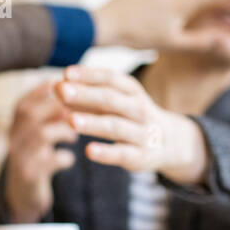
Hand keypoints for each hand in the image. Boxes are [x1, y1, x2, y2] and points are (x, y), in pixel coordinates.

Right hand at [2, 79, 78, 221]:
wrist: (24, 191)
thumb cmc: (38, 152)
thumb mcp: (41, 127)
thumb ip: (55, 108)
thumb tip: (81, 85)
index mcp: (17, 119)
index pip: (31, 97)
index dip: (55, 92)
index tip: (78, 93)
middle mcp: (13, 135)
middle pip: (31, 112)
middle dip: (62, 108)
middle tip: (85, 111)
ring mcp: (19, 155)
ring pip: (42, 134)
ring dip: (64, 131)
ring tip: (74, 136)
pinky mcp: (29, 175)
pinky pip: (49, 161)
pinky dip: (63, 158)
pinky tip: (69, 159)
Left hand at [56, 65, 208, 184]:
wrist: (172, 143)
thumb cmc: (132, 118)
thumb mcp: (116, 103)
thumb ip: (87, 97)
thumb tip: (57, 87)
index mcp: (133, 92)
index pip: (111, 79)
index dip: (89, 75)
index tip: (66, 73)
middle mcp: (139, 109)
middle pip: (111, 100)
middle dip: (86, 94)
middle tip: (61, 91)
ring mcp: (142, 133)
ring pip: (116, 126)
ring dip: (94, 122)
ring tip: (71, 120)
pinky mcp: (142, 156)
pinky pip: (123, 154)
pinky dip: (107, 152)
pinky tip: (89, 151)